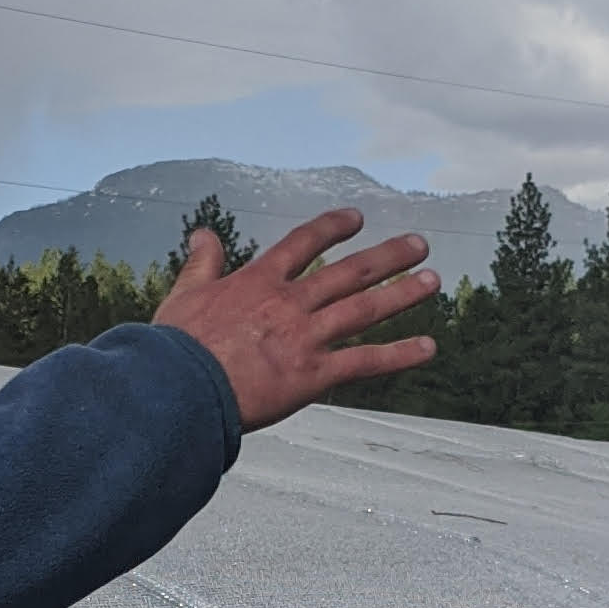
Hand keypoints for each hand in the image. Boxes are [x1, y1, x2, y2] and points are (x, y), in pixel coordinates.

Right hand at [155, 208, 439, 429]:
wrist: (179, 388)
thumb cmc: (176, 348)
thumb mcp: (184, 295)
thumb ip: (201, 263)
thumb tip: (202, 233)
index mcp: (259, 282)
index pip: (303, 243)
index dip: (332, 228)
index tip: (355, 218)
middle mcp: (290, 303)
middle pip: (349, 272)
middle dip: (388, 257)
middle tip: (418, 245)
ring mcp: (305, 337)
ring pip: (365, 308)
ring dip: (403, 294)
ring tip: (432, 281)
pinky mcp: (313, 374)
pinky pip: (366, 362)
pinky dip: (400, 354)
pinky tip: (428, 347)